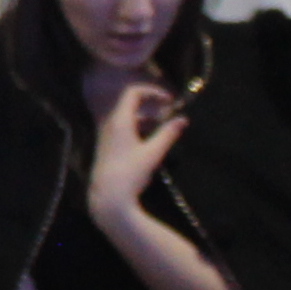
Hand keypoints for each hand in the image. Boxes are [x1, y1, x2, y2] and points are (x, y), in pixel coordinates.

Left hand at [86, 82, 186, 222]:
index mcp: (120, 121)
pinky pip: (124, 129)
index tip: (169, 100)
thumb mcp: (153, 153)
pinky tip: (151, 140)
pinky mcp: (108, 148)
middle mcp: (110, 125)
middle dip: (151, 105)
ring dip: (146, 118)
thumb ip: (168, 134)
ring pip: (127, 118)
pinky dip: (138, 128)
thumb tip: (183, 119)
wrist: (108, 198)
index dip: (152, 92)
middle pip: (130, 104)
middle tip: (169, 112)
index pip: (133, 93)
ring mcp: (107, 136)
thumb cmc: (130, 173)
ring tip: (164, 126)